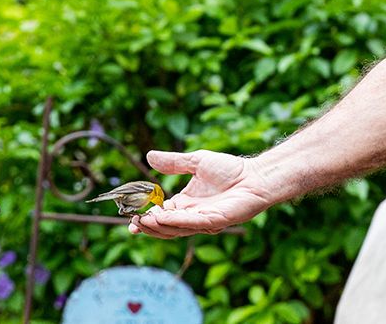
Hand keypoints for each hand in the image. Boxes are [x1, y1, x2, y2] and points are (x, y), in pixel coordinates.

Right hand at [130, 149, 271, 238]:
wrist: (255, 175)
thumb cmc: (230, 170)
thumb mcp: (196, 162)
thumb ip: (174, 162)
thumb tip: (149, 156)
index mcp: (186, 204)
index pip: (161, 214)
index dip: (146, 217)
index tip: (130, 216)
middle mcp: (193, 216)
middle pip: (166, 226)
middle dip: (148, 226)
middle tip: (132, 222)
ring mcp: (204, 221)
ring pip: (176, 229)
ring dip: (158, 227)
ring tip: (142, 222)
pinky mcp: (216, 222)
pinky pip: (193, 224)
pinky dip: (177, 222)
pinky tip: (163, 217)